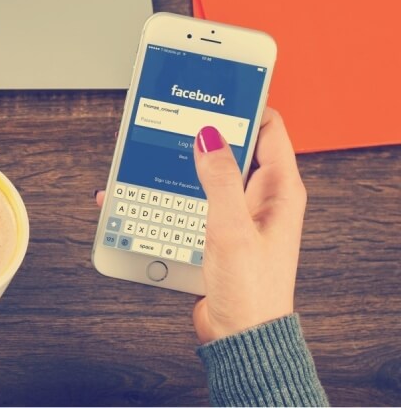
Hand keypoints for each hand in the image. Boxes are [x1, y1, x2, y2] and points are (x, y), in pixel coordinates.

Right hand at [95, 108, 307, 343]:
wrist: (240, 336)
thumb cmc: (250, 291)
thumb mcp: (232, 229)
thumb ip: (220, 180)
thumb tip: (209, 136)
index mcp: (281, 191)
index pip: (270, 128)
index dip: (245, 105)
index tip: (215, 91)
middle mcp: (263, 198)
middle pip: (235, 146)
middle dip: (206, 132)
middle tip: (177, 117)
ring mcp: (240, 213)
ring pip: (210, 172)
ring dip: (184, 164)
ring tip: (156, 153)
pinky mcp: (219, 230)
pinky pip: (195, 199)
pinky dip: (172, 192)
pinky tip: (146, 194)